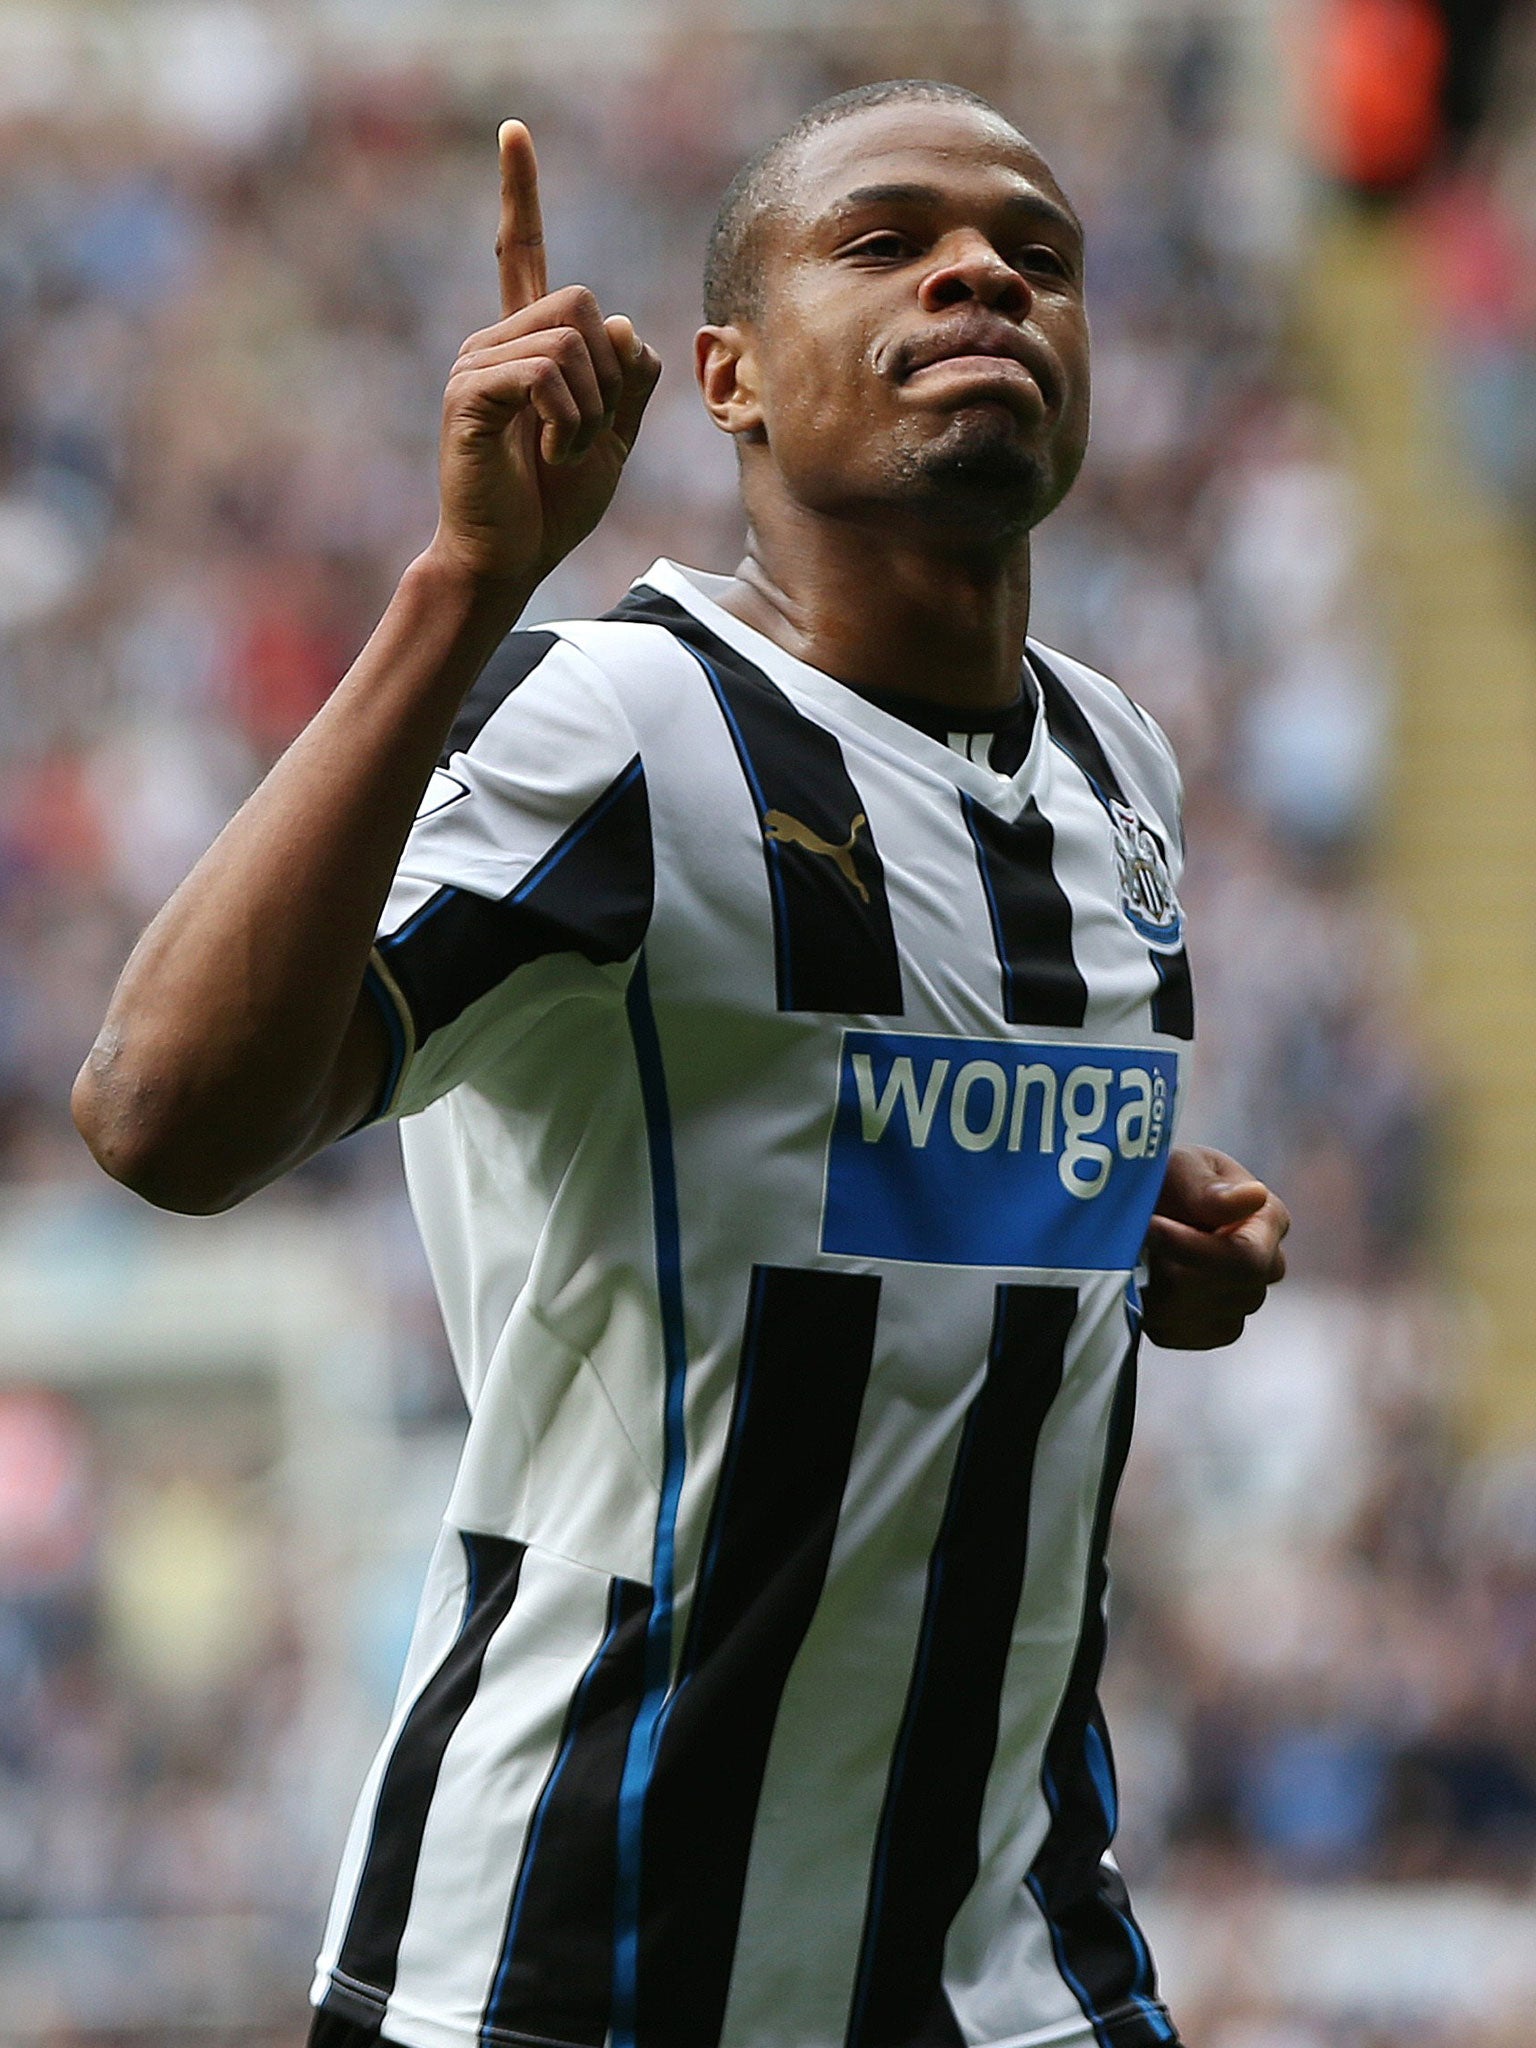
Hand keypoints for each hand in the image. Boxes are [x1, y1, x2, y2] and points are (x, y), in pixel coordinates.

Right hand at [426, 121, 661, 590]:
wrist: (508, 559)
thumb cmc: (554, 504)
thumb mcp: (614, 437)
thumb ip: (628, 379)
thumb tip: (617, 323)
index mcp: (527, 344)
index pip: (521, 254)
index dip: (519, 195)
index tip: (514, 132)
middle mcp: (494, 340)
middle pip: (582, 303)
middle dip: (609, 377)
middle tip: (586, 434)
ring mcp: (476, 365)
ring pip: (570, 340)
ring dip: (591, 409)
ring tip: (562, 453)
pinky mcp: (470, 396)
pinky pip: (545, 374)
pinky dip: (568, 422)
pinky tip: (548, 455)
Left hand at [1141, 1145, 1288, 1349]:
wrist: (1157, 1204)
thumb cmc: (1173, 1178)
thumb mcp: (1182, 1167)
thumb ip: (1209, 1188)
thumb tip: (1253, 1197)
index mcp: (1269, 1220)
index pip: (1244, 1256)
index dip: (1189, 1247)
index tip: (1149, 1225)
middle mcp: (1268, 1267)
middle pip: (1216, 1289)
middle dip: (1166, 1264)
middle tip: (1136, 1236)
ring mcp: (1243, 1303)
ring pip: (1190, 1314)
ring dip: (1152, 1285)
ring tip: (1142, 1253)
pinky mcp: (1215, 1330)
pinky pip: (1174, 1334)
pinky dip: (1148, 1310)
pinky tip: (1144, 1281)